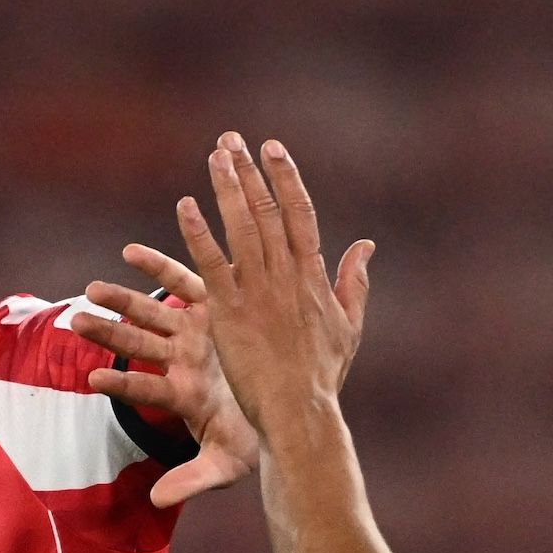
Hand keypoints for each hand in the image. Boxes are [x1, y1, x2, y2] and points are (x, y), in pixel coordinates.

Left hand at [79, 252, 254, 507]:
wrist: (284, 404)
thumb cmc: (253, 438)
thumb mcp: (227, 463)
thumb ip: (192, 479)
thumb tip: (156, 502)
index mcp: (185, 396)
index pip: (146, 392)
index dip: (121, 386)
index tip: (92, 380)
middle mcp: (182, 362)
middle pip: (138, 346)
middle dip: (107, 334)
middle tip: (76, 322)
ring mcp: (193, 334)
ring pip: (152, 314)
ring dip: (122, 301)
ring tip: (93, 289)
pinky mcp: (210, 308)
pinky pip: (181, 282)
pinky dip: (157, 266)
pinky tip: (130, 252)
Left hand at [171, 132, 374, 438]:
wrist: (298, 411)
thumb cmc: (322, 375)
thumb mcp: (349, 326)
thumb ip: (355, 282)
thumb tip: (366, 245)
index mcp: (314, 276)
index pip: (300, 214)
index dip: (286, 178)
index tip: (273, 149)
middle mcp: (286, 276)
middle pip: (267, 211)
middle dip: (250, 173)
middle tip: (232, 141)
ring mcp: (257, 292)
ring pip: (240, 228)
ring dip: (227, 188)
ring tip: (215, 156)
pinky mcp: (228, 312)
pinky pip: (211, 264)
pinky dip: (199, 233)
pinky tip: (186, 206)